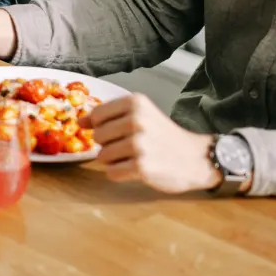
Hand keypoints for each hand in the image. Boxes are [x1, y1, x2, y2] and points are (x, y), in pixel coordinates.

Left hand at [80, 93, 220, 194]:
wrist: (195, 158)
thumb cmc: (165, 135)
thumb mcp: (142, 114)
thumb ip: (111, 115)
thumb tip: (80, 122)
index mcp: (135, 102)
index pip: (97, 115)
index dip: (100, 126)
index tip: (114, 131)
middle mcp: (136, 120)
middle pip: (97, 137)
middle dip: (109, 145)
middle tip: (130, 146)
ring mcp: (138, 145)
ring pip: (102, 156)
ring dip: (114, 160)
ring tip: (134, 157)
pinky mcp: (141, 167)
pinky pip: (112, 173)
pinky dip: (120, 173)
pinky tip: (137, 168)